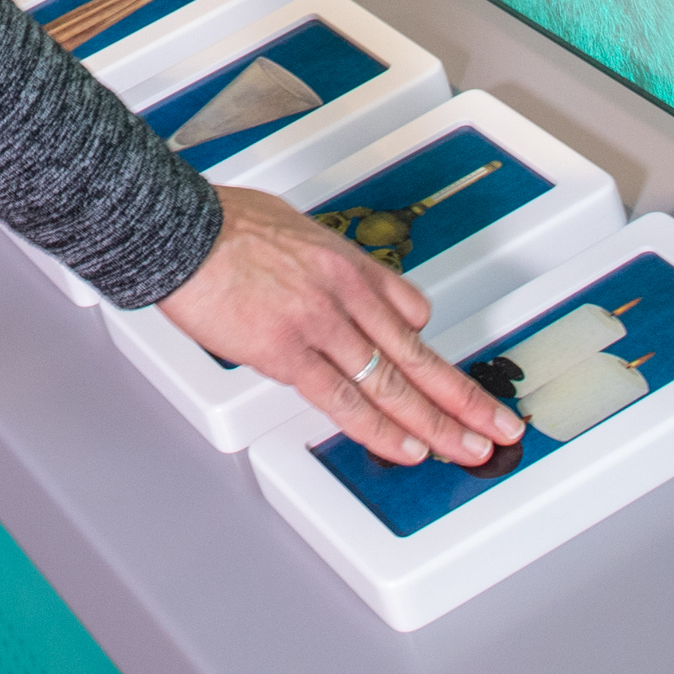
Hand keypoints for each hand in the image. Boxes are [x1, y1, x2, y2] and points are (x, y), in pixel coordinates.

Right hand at [158, 187, 521, 468]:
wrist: (178, 228)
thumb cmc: (222, 224)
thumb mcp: (297, 226)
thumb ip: (328, 261)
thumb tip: (348, 286)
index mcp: (346, 261)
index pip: (410, 312)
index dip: (430, 352)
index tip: (450, 379)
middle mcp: (345, 292)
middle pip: (418, 355)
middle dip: (463, 397)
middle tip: (496, 425)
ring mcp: (320, 324)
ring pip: (393, 383)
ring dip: (437, 423)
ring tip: (468, 449)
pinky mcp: (287, 353)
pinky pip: (345, 401)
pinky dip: (381, 429)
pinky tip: (407, 449)